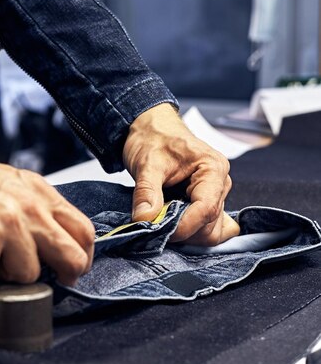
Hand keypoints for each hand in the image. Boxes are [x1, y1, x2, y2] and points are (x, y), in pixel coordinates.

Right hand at [0, 139, 93, 285]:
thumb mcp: (9, 184)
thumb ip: (34, 209)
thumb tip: (51, 242)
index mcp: (39, 192)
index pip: (83, 230)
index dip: (82, 256)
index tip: (72, 268)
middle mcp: (29, 208)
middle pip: (71, 257)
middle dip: (62, 276)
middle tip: (43, 280)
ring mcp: (9, 226)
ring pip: (28, 276)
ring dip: (4, 273)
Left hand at [123, 103, 239, 244]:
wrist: (151, 128)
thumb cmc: (153, 139)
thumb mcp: (146, 163)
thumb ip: (146, 192)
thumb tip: (144, 219)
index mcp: (212, 169)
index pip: (207, 208)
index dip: (184, 226)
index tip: (160, 230)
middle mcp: (220, 184)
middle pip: (210, 224)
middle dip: (182, 231)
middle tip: (154, 225)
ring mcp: (215, 195)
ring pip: (209, 231)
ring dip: (185, 234)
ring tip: (160, 220)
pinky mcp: (205, 203)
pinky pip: (207, 229)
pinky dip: (188, 232)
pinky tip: (171, 224)